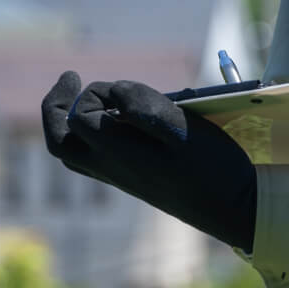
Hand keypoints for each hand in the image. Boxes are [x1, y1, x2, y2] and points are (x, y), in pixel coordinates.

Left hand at [41, 72, 256, 249]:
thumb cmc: (212, 167)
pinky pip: (93, 162)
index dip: (95, 93)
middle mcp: (111, 168)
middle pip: (60, 141)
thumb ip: (144, 105)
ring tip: (85, 98)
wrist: (231, 209)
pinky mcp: (134, 182)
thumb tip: (114, 92)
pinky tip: (109, 123)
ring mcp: (121, 178)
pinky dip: (88, 138)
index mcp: (117, 153)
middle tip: (71, 78)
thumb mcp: (183, 128)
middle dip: (56, 107)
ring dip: (69, 124)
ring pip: (73, 154)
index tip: (122, 89)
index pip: (80, 115)